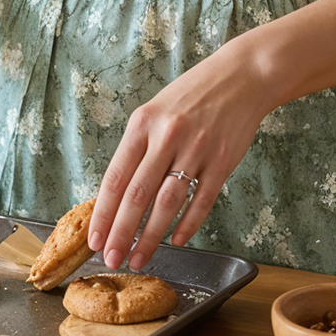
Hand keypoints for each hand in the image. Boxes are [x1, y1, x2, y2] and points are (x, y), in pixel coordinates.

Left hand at [87, 34, 270, 271]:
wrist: (241, 77)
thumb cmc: (192, 95)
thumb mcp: (155, 111)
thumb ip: (137, 147)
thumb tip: (117, 194)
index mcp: (143, 123)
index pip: (115, 177)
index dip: (103, 213)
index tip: (94, 238)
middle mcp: (167, 136)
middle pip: (138, 195)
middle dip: (121, 233)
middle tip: (111, 259)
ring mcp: (197, 149)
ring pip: (167, 203)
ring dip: (150, 237)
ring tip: (138, 258)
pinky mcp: (223, 160)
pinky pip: (201, 200)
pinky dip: (187, 224)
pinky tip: (176, 240)